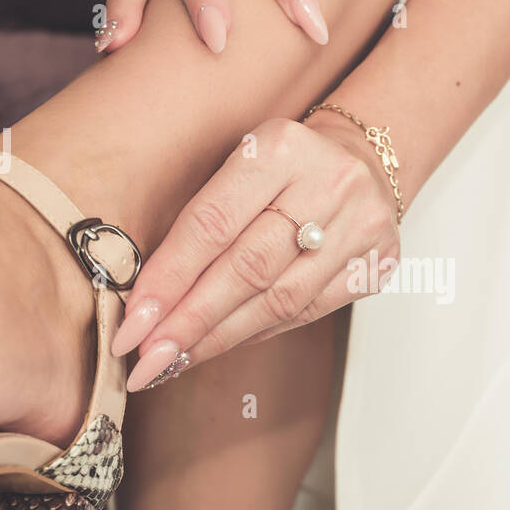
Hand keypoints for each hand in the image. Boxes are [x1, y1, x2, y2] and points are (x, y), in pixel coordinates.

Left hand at [111, 117, 400, 389]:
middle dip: (190, 320)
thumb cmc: (282, 167)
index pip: (212, 224)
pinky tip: (223, 345)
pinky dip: (258, 332)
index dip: (169, 278)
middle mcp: (329, 184)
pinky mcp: (378, 262)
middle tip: (146, 359)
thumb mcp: (237, 163)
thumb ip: (199, 220)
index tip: (131, 323)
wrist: (362, 159)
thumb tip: (146, 300)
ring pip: (280, 300)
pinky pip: (307, 311)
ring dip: (220, 337)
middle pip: (247, 269)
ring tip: (175, 361)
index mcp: (281, 147)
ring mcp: (361, 226)